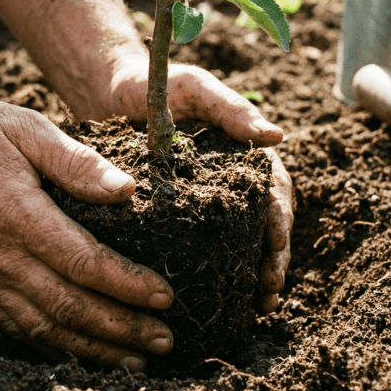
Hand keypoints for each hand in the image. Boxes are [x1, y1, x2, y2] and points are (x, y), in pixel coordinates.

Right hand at [0, 94, 174, 371]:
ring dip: (93, 349)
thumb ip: (78, 162)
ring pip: (43, 328)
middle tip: (165, 341)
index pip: (83, 262)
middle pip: (68, 307)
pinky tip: (85, 354)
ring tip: (136, 360)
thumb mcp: (28, 128)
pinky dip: (54, 348)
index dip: (127, 286)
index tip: (165, 298)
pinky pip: (16, 328)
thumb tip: (127, 190)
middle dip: (121, 329)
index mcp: (17, 214)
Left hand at [88, 55, 293, 311]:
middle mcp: (233, 181)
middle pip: (266, 227)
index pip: (274, 196)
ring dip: (254, 275)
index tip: (275, 256)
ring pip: (242, 242)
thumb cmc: (158, 83)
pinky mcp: (183, 212)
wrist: (111, 90)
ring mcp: (209, 199)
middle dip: (273, 263)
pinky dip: (221, 271)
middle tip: (268, 296)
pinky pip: (208, 244)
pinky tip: (218, 299)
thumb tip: (277, 138)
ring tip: (257, 308)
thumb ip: (232, 109)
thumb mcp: (195, 88)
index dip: (280, 228)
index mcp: (245, 155)